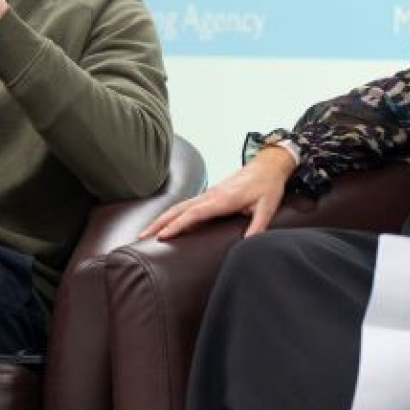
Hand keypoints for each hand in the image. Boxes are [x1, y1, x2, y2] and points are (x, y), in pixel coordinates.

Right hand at [139, 147, 295, 242]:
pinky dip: (172, 214)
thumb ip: (258, 226)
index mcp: (222, 199)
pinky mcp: (209, 195)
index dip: (177, 225)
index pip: (193, 214)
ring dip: (161, 218)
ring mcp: (208, 194)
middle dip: (158, 222)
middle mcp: (210, 195)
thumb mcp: (267, 207)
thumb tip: (247, 244)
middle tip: (141, 235)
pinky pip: (185, 205)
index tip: (162, 236)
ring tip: (147, 231)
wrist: (268, 166)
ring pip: (179, 206)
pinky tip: (166, 223)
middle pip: (178, 209)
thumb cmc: (267, 186)